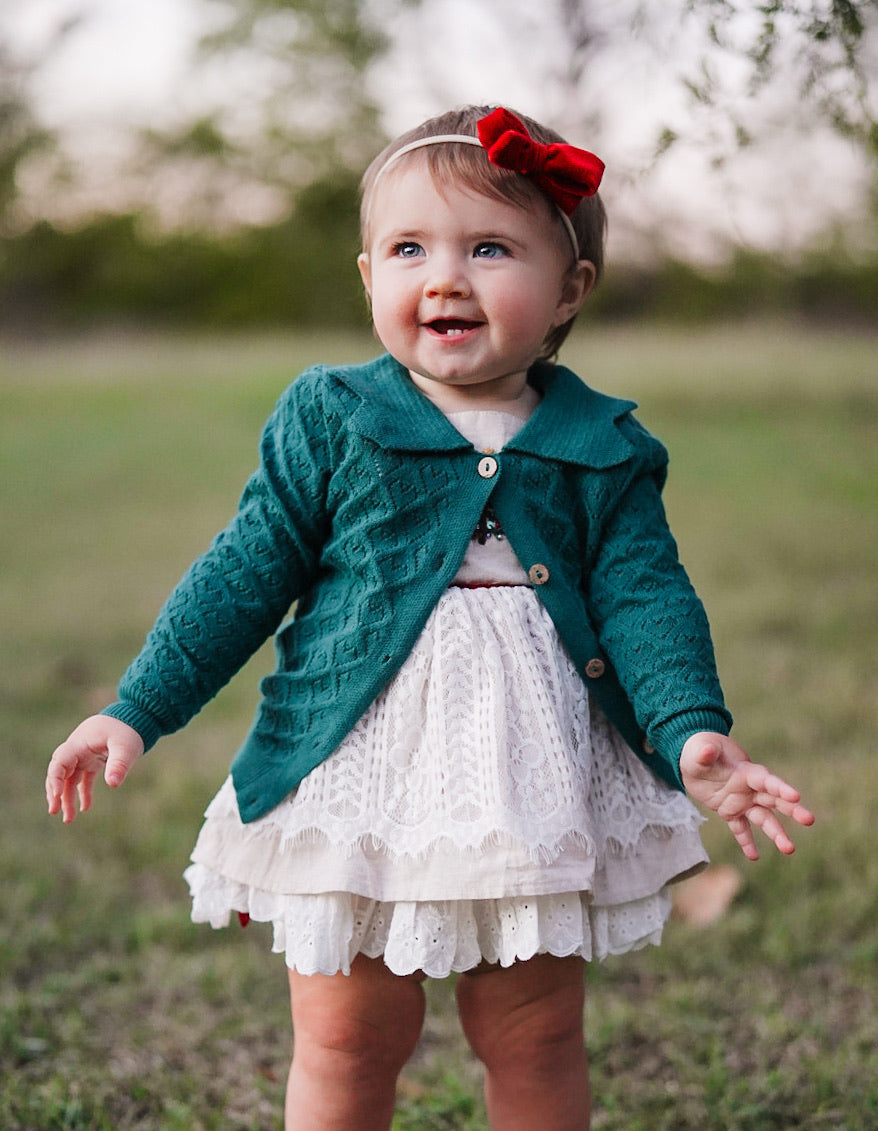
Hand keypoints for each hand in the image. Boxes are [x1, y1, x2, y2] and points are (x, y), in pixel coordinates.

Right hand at [46, 715, 143, 822]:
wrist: (135, 717)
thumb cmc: (129, 728)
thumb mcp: (126, 745)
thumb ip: (119, 763)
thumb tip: (113, 785)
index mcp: (80, 743)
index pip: (60, 761)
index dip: (55, 777)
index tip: (56, 795)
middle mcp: (78, 750)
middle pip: (59, 772)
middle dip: (55, 792)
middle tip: (54, 811)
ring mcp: (84, 756)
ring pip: (69, 779)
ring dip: (67, 798)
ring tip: (68, 819)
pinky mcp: (93, 761)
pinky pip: (83, 779)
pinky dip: (82, 793)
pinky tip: (85, 808)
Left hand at [680, 732, 813, 860]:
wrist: (693, 759)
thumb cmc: (698, 750)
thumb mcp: (698, 750)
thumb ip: (704, 752)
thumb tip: (706, 750)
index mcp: (745, 771)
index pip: (766, 780)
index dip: (780, 787)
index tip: (796, 796)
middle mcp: (749, 788)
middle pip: (774, 800)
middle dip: (792, 810)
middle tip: (809, 820)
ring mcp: (741, 801)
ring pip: (763, 819)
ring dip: (776, 833)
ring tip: (789, 849)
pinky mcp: (730, 812)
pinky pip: (741, 829)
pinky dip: (746, 842)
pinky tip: (753, 857)